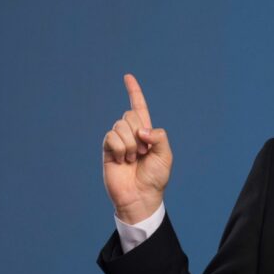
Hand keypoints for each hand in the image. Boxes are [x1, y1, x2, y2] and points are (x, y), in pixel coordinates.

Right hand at [102, 74, 172, 223]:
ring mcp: (118, 141)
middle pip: (129, 114)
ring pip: (120, 125)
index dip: (133, 92)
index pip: (139, 107)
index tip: (127, 76)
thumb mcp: (166, 155)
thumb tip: (141, 129)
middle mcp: (130, 133)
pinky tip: (122, 161)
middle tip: (142, 153)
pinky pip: (112, 136)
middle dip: (138, 132)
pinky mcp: (108, 149)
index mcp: (146, 132)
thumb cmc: (155, 178)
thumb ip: (159, 137)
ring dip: (130, 144)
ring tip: (132, 160)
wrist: (140, 196)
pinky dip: (120, 148)